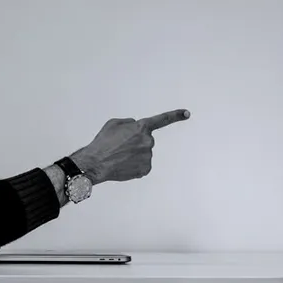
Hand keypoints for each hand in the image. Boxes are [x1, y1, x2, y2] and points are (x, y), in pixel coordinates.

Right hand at [70, 109, 189, 182]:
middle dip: (135, 143)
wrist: (96, 163)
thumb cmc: (102, 142)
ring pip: (143, 154)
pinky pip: (142, 165)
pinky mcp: (146, 169)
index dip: (175, 116)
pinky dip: (134, 166)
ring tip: (119, 157)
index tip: (186, 113)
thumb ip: (129, 122)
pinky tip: (123, 165)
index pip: (162, 120)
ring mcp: (148, 156)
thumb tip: (135, 126)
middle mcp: (148, 141)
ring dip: (133, 155)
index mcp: (141, 128)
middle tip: (120, 147)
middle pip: (146, 140)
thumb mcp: (113, 123)